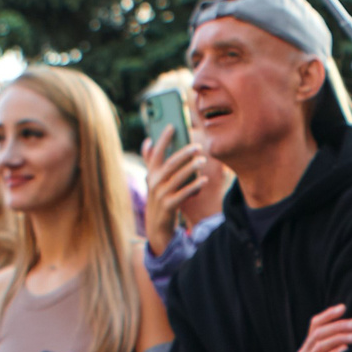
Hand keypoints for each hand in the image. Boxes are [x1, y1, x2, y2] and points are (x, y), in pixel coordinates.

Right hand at [142, 134, 212, 249]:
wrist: (157, 225)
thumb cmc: (159, 197)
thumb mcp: (153, 179)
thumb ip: (151, 161)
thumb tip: (147, 141)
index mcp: (151, 174)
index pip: (156, 153)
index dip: (163, 139)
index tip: (172, 126)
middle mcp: (154, 182)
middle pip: (170, 164)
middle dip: (184, 153)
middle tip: (198, 146)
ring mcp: (161, 194)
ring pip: (178, 177)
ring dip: (191, 167)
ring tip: (203, 160)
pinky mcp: (169, 206)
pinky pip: (183, 193)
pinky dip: (194, 186)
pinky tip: (204, 179)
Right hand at [293, 306, 351, 351]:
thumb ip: (330, 349)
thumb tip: (350, 330)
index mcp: (305, 350)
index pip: (314, 325)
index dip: (328, 315)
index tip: (344, 307)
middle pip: (318, 334)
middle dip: (338, 326)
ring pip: (320, 345)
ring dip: (339, 338)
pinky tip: (346, 350)